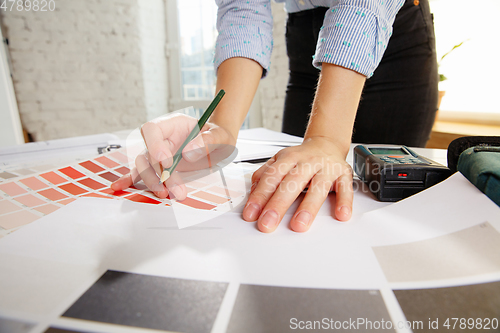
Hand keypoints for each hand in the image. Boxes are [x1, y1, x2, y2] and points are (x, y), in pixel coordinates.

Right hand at [111, 113, 235, 199]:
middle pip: (147, 152)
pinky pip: (140, 172)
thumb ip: (208, 140)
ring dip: (151, 181)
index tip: (167, 162)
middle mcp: (161, 138)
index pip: (153, 129)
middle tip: (172, 189)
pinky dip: (129, 180)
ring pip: (143, 165)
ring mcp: (158, 153)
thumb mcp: (221, 136)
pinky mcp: (158, 167)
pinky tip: (119, 187)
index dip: (155, 146)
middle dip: (157, 173)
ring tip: (166, 195)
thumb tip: (188, 152)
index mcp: (173, 124)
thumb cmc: (219, 137)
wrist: (220, 146)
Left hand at [242, 136, 352, 232]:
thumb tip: (252, 190)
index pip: (272, 177)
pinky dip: (344, 201)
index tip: (251, 214)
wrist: (326, 144)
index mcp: (288, 158)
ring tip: (299, 225)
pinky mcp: (344, 174)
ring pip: (318, 187)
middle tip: (268, 223)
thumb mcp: (279, 161)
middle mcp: (307, 162)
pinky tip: (340, 214)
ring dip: (308, 207)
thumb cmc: (301, 158)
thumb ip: (264, 175)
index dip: (260, 196)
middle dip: (278, 204)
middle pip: (292, 183)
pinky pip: (346, 188)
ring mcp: (326, 168)